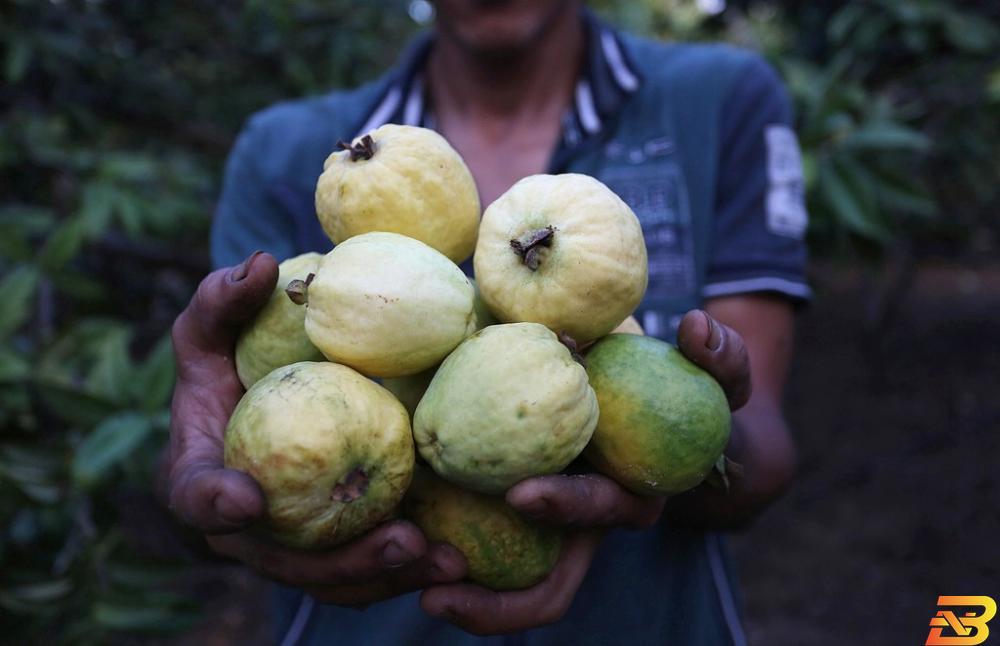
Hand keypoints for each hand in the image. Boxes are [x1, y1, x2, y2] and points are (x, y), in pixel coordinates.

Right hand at [165, 251, 465, 605]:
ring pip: (334, 579)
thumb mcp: (215, 331)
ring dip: (391, 577)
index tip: (246, 497)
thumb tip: (260, 265)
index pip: (195, 495)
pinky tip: (457, 560)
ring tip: (448, 561)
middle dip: (344, 562)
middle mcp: (244, 530)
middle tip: (403, 539)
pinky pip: (366, 574)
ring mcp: (289, 546)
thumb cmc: (231, 368)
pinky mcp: (331, 551)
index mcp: (202, 478)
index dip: (214, 503)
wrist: (267, 411)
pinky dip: (408, 573)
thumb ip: (223, 300)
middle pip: (286, 560)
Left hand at [418, 308, 752, 632]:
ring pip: (505, 589)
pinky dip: (439, 550)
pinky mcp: (509, 514)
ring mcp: (547, 530)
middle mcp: (585, 528)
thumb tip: (695, 326)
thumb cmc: (677, 383)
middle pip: (548, 590)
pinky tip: (394, 533)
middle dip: (496, 603)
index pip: (600, 515)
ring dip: (460, 598)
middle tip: (435, 584)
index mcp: (630, 496)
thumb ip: (719, 354)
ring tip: (407, 585)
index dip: (567, 508)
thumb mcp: (708, 370)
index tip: (521, 493)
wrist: (648, 399)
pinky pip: (476, 547)